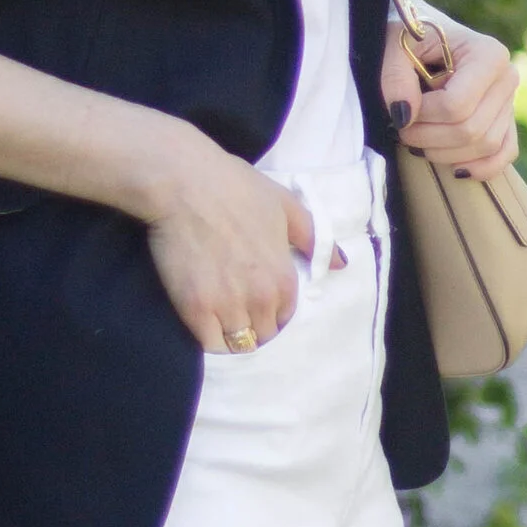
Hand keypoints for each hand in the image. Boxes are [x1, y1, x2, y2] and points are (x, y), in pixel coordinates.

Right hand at [142, 135, 316, 354]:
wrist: (185, 183)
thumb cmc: (236, 188)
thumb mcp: (286, 206)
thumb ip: (314, 239)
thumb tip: (341, 264)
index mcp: (284, 279)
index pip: (285, 318)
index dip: (272, 311)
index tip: (256, 299)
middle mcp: (261, 300)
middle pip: (262, 335)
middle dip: (252, 324)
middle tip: (235, 305)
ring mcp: (227, 307)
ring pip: (237, 344)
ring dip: (231, 333)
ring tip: (218, 314)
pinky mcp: (195, 310)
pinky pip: (209, 344)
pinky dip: (208, 336)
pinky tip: (202, 318)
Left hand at [383, 11, 518, 180]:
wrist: (426, 38)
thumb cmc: (411, 40)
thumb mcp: (394, 46)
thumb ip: (395, 77)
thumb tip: (404, 116)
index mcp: (488, 54)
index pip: (457, 105)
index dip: (423, 116)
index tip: (399, 110)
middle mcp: (507, 77)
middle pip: (471, 129)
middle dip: (428, 138)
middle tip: (401, 130)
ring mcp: (510, 100)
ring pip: (485, 146)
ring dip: (444, 153)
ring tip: (416, 139)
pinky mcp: (507, 120)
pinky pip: (504, 153)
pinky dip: (481, 167)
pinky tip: (454, 168)